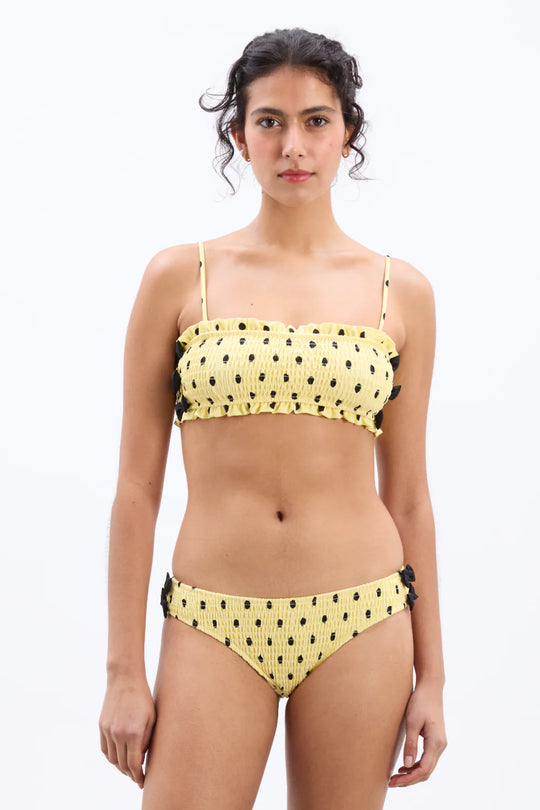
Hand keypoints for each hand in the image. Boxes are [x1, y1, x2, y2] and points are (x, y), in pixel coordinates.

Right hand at [99, 674, 156, 789]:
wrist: (124, 679)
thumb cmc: (143, 697)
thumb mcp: (151, 718)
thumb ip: (147, 740)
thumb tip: (141, 758)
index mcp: (133, 733)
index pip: (133, 764)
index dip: (138, 776)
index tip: (142, 782)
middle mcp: (118, 734)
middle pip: (122, 764)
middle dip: (130, 774)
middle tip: (137, 777)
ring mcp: (108, 730)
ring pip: (112, 759)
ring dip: (120, 767)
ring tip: (129, 768)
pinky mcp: (101, 726)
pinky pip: (105, 749)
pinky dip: (111, 757)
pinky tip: (118, 758)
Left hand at [388, 680, 446, 787]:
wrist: (431, 688)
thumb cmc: (420, 702)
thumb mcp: (412, 722)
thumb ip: (410, 744)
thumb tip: (407, 765)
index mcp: (436, 743)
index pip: (424, 770)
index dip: (409, 779)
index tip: (394, 781)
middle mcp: (440, 746)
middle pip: (426, 772)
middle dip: (409, 780)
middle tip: (391, 783)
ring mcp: (439, 744)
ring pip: (427, 767)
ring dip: (412, 774)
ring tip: (395, 777)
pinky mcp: (435, 740)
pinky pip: (426, 759)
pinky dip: (416, 765)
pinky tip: (404, 766)